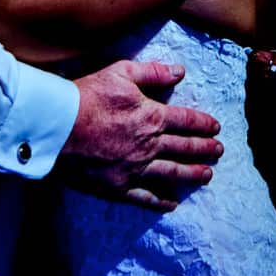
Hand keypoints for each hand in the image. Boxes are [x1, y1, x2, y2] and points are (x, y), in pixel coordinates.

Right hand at [64, 59, 222, 211]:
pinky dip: (161, 202)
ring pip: (172, 173)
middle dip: (205, 149)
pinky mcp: (119, 187)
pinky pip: (146, 197)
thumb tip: (180, 72)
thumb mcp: (120, 72)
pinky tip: (172, 203)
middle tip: (219, 151)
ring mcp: (135, 169)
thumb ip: (153, 72)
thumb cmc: (86, 96)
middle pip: (185, 148)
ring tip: (208, 176)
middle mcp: (149, 145)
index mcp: (152, 117)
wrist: (57, 127)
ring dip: (192, 174)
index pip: (186, 120)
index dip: (203, 123)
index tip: (216, 127)